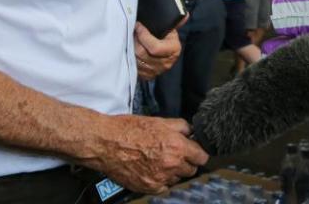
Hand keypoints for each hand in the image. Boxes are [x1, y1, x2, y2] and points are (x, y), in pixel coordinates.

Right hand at [83, 115, 207, 193]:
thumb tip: (191, 132)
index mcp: (177, 146)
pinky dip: (161, 181)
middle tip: (177, 155)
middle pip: (191, 170)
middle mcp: (171, 165)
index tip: (195, 152)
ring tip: (161, 161)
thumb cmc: (130, 129)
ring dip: (174, 172)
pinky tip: (153, 170)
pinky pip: (163, 188)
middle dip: (187, 163)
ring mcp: (160, 178)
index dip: (199, 153)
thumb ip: (181, 127)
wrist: (106, 143)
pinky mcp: (148, 187)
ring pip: (177, 179)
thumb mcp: (160, 121)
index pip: (202, 157)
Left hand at [134, 18, 184, 80]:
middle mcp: (166, 63)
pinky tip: (132, 50)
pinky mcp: (148, 75)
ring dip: (131, 49)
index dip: (144, 36)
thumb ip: (175, 22)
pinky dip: (131, 59)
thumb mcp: (172, 29)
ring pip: (136, 61)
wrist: (167, 52)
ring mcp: (157, 71)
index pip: (155, 47)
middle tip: (133, 31)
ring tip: (131, 39)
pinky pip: (135, 68)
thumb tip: (184, 16)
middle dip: (135, 41)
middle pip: (142, 53)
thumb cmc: (168, 38)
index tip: (138, 25)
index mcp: (173, 50)